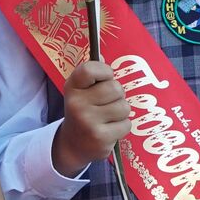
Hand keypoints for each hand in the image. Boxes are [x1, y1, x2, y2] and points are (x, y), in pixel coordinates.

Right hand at [52, 61, 129, 177]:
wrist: (73, 145)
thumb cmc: (83, 111)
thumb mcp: (81, 91)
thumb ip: (92, 73)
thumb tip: (102, 54)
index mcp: (72, 87)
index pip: (90, 69)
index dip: (105, 71)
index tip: (105, 78)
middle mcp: (77, 103)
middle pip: (115, 88)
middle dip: (117, 95)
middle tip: (107, 103)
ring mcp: (88, 121)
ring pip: (124, 107)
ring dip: (121, 112)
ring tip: (108, 117)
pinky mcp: (100, 137)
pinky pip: (126, 124)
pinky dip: (122, 127)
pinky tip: (109, 130)